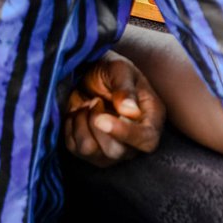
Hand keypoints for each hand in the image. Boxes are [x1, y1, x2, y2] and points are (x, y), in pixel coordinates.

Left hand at [63, 51, 165, 167]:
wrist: (88, 72)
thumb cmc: (109, 69)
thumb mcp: (119, 69)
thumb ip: (125, 89)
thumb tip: (130, 112)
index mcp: (151, 117)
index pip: (146, 139)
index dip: (125, 134)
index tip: (101, 118)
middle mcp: (135, 139)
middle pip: (117, 152)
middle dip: (96, 125)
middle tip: (94, 101)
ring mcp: (113, 148)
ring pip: (92, 153)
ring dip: (82, 125)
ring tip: (86, 105)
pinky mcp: (91, 152)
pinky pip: (75, 150)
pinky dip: (71, 129)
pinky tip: (78, 114)